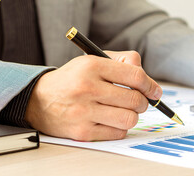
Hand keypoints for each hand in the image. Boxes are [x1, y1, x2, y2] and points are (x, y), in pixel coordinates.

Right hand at [24, 51, 161, 140]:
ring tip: (124, 110)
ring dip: (132, 116)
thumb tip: (149, 82)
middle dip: (142, 101)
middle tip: (137, 101)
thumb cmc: (73, 79)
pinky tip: (111, 120)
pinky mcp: (82, 132)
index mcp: (92, 66)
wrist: (38, 100)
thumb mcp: (93, 60)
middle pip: (135, 99)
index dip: (150, 84)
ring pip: (129, 118)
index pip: (135, 75)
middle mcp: (87, 88)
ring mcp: (84, 111)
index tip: (155, 91)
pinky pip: (117, 133)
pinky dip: (120, 128)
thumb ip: (123, 62)